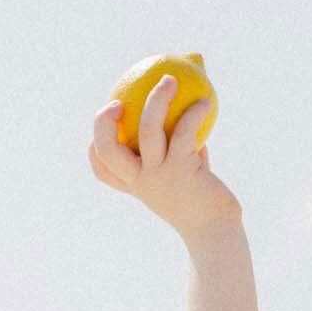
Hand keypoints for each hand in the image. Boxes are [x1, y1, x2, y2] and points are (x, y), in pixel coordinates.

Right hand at [88, 75, 241, 241]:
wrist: (216, 230)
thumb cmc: (202, 203)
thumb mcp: (187, 178)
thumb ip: (185, 151)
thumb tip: (191, 116)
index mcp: (135, 185)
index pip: (102, 169)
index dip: (95, 149)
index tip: (105, 130)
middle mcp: (140, 180)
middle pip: (106, 148)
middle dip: (104, 121)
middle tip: (120, 101)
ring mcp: (158, 175)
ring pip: (148, 130)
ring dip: (157, 99)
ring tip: (169, 80)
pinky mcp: (182, 170)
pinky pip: (183, 132)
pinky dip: (194, 113)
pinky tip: (206, 101)